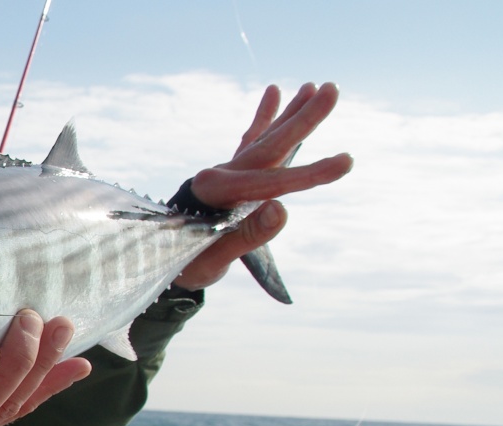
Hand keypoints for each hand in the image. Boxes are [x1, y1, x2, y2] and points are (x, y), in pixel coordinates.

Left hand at [176, 82, 354, 289]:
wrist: (157, 260)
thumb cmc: (186, 264)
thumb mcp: (214, 258)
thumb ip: (248, 235)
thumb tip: (281, 209)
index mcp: (216, 193)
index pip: (270, 182)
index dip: (310, 174)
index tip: (345, 162)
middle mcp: (220, 175)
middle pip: (269, 145)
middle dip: (303, 118)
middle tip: (332, 88)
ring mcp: (225, 172)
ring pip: (265, 138)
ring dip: (290, 113)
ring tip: (313, 85)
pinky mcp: (229, 175)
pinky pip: (250, 141)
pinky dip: (263, 119)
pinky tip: (272, 92)